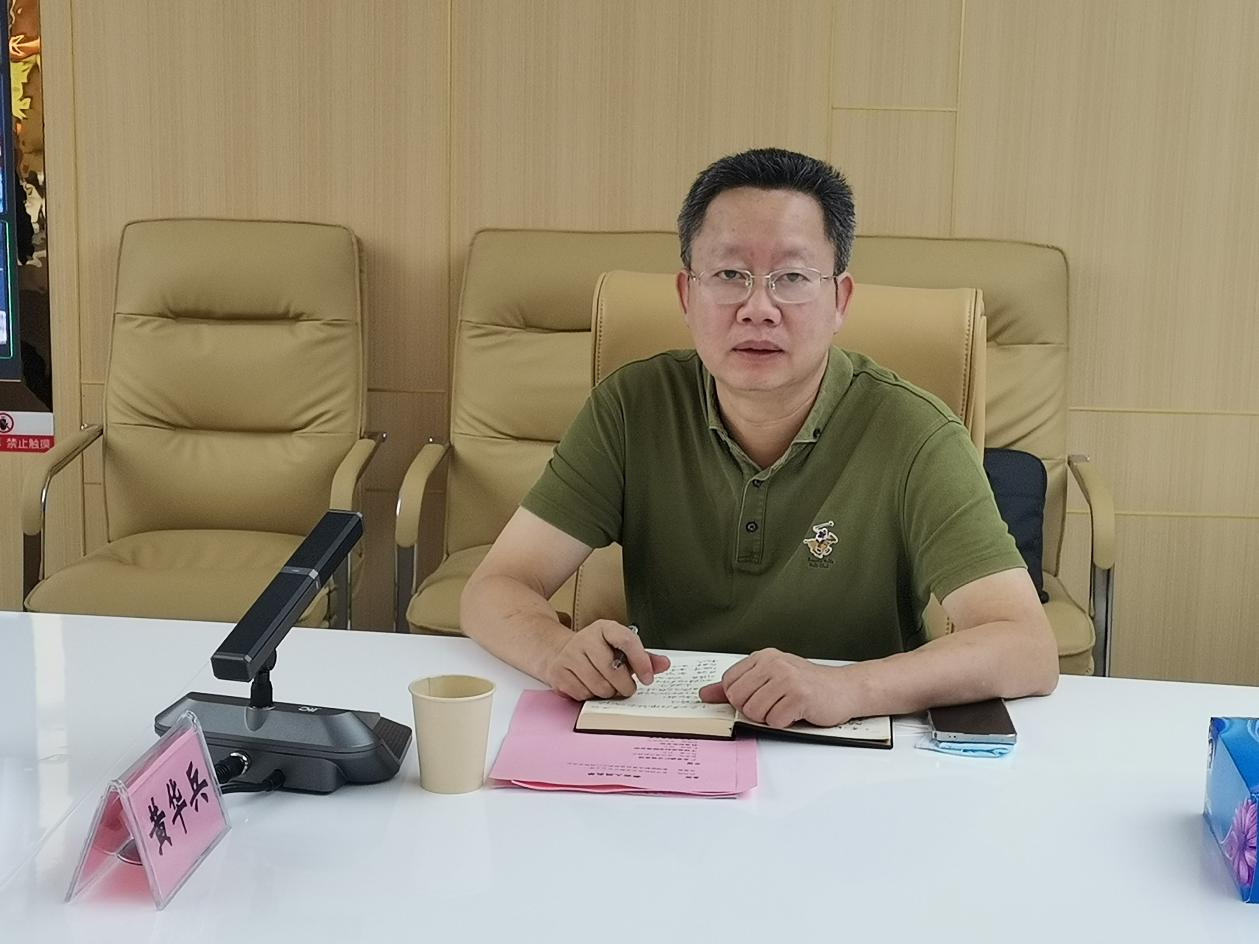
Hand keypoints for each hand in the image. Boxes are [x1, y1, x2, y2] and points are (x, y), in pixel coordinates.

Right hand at [544, 620, 670, 700]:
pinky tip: (590, 687)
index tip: (648, 678)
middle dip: (624, 686)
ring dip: (608, 693)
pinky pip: (583, 694)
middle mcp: (585, 638)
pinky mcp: (558, 672)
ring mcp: (569, 655)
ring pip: (599, 686)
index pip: (627, 641)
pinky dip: (590, 696)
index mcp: (604, 628)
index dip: (641, 661)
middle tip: (627, 688)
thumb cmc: (597, 652)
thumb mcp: (620, 649)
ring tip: (608, 686)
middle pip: (612, 669)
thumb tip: (664, 664)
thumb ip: (644, 657)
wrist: (560, 652)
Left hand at [698, 648, 855, 727]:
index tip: (759, 696)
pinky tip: (796, 712)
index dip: (740, 698)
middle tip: (775, 704)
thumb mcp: (769, 679)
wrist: (844, 689)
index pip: (728, 683)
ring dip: (770, 717)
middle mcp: (774, 663)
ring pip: (754, 712)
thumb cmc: (806, 685)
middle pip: (738, 699)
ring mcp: (787, 678)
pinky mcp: (800, 696)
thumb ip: (736, 686)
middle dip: (754, 709)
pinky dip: (785, 723)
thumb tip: (704, 694)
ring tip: (786, 707)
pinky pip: (775, 721)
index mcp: (763, 656)